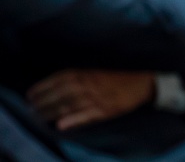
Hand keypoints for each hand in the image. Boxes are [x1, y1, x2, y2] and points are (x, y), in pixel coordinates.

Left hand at [27, 70, 154, 130]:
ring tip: (39, 117)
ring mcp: (98, 98)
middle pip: (61, 92)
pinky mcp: (106, 110)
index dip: (43, 86)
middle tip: (31, 107)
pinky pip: (87, 116)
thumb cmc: (120, 76)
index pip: (60, 78)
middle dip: (44, 100)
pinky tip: (61, 125)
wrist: (143, 82)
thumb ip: (81, 75)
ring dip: (52, 111)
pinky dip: (73, 120)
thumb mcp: (100, 70)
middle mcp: (91, 84)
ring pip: (70, 105)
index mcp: (89, 72)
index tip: (30, 93)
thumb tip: (59, 82)